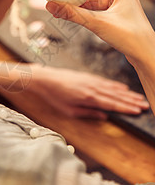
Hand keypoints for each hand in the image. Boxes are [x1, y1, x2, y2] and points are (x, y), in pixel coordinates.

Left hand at [33, 66, 148, 118]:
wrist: (46, 78)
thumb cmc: (55, 96)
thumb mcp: (69, 110)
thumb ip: (88, 113)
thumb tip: (105, 116)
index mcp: (89, 98)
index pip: (112, 104)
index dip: (126, 108)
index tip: (138, 111)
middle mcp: (93, 88)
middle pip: (116, 95)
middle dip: (131, 100)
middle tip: (144, 104)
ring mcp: (92, 80)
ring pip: (113, 88)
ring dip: (127, 93)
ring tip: (138, 97)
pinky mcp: (88, 76)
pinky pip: (105, 81)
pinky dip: (116, 84)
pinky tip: (123, 87)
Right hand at [46, 0, 154, 64]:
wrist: (146, 55)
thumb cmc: (130, 36)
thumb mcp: (98, 22)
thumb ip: (73, 14)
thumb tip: (51, 6)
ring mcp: (120, 7)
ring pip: (96, 2)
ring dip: (81, 5)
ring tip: (64, 7)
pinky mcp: (118, 19)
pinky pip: (99, 12)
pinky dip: (87, 14)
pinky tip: (76, 17)